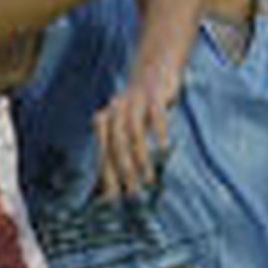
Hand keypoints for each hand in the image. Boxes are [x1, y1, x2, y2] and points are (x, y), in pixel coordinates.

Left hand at [93, 80, 172, 200]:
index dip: (107, 177)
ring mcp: (134, 102)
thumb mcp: (126, 125)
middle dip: (123, 172)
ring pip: (133, 133)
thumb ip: (120, 150)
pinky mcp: (154, 94)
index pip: (103, 154)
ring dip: (140, 158)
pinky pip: (155, 115)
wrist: (154, 67)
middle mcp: (115, 111)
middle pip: (115, 145)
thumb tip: (112, 185)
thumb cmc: (140, 107)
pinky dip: (159, 133)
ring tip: (149, 179)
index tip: (113, 200)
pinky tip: (164, 150)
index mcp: (105, 121)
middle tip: (133, 194)